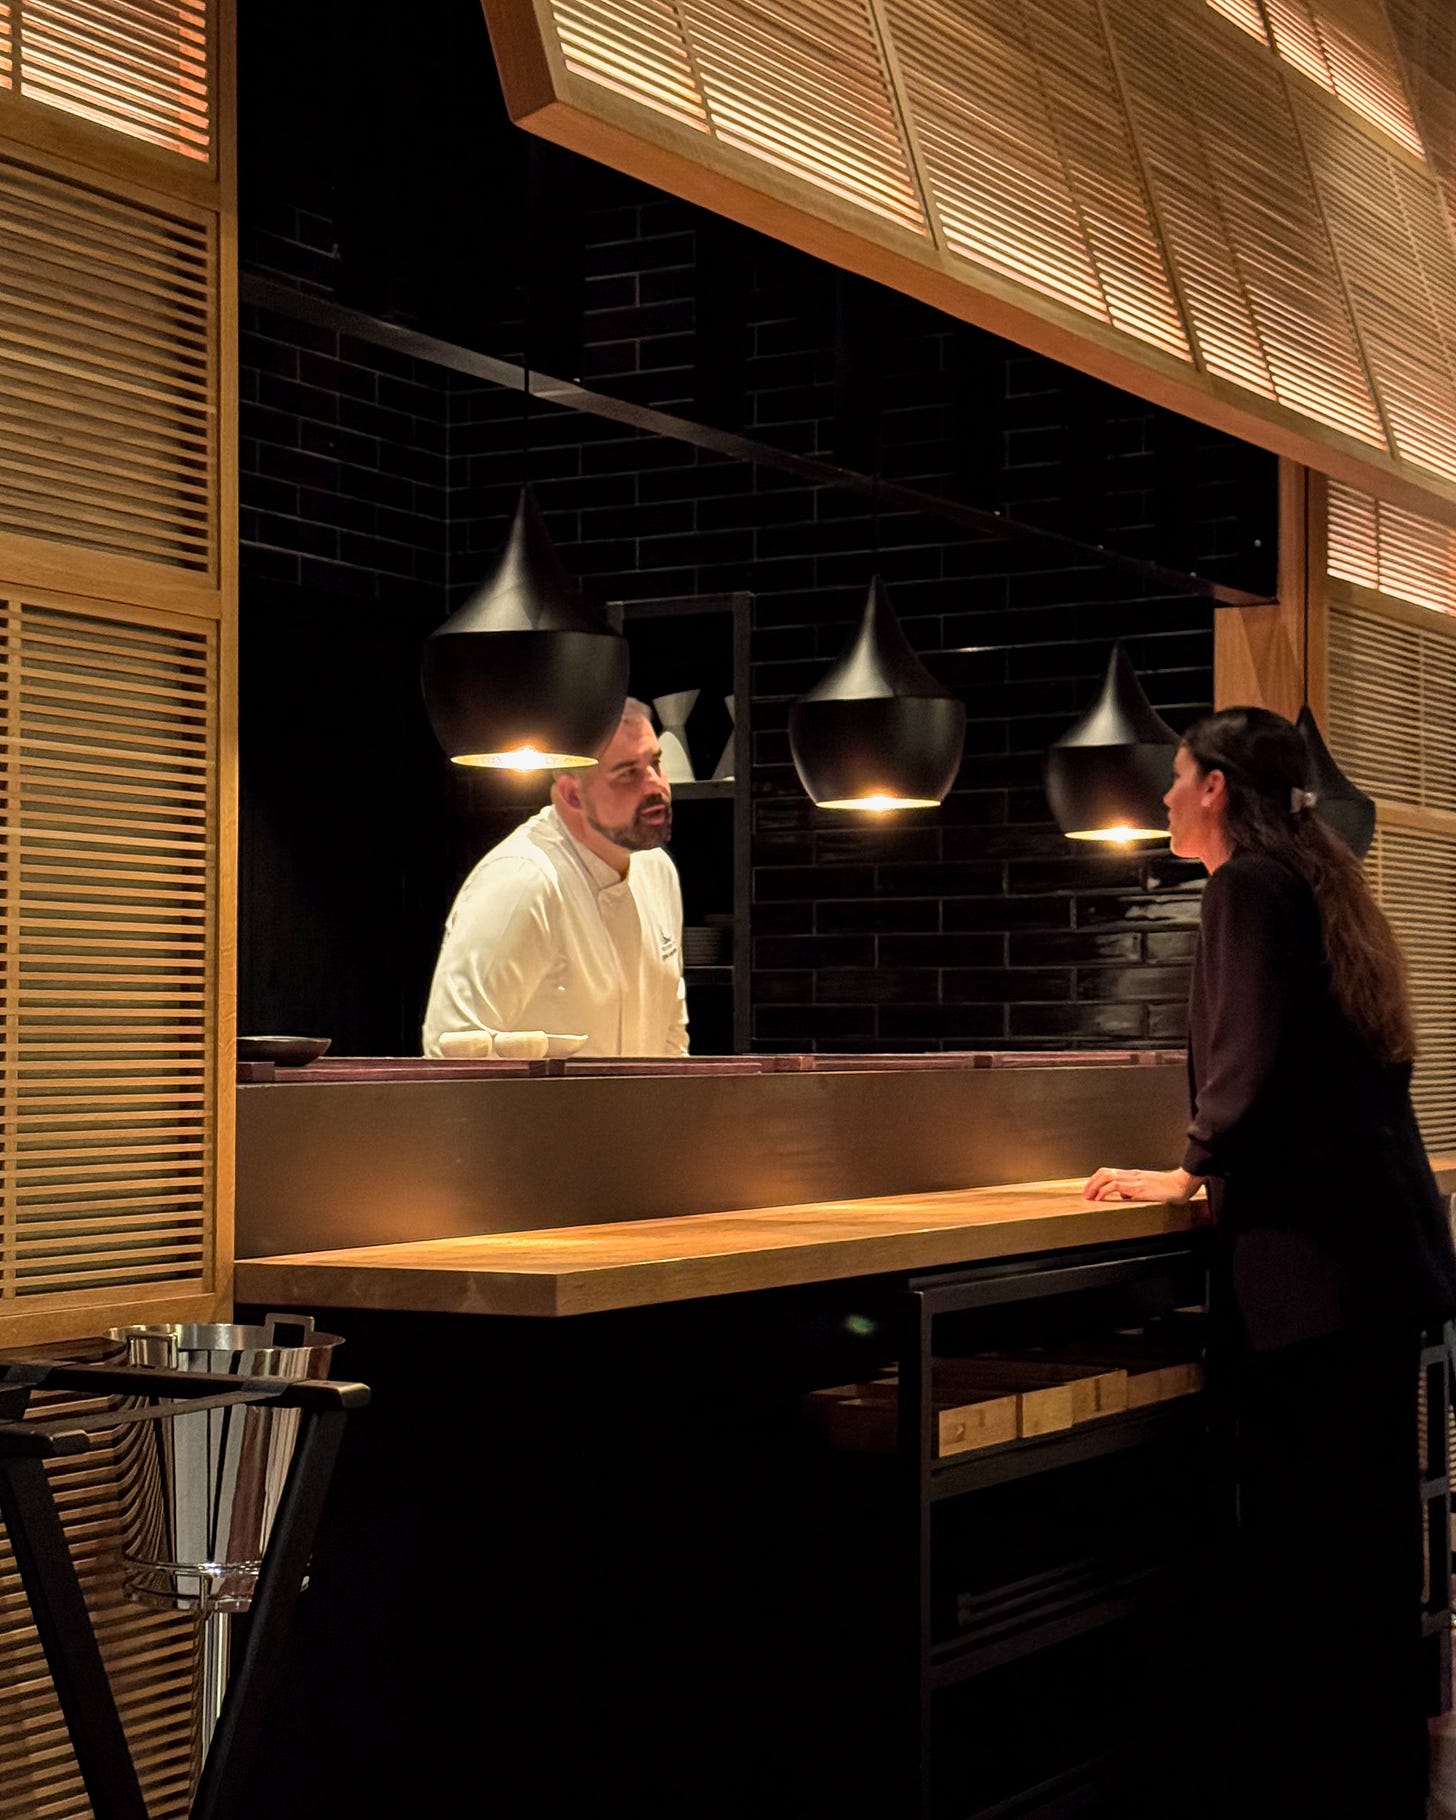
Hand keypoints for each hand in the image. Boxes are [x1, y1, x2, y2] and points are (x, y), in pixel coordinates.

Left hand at [1082, 1166, 1200, 1204]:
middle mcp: (1131, 1174)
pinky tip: (1100, 1199)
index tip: (1090, 1190)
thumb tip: (1123, 1197)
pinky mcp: (1137, 1187)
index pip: (1109, 1172)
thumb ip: (1135, 1191)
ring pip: (1106, 1177)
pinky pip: (1115, 1186)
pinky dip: (1104, 1191)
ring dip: (1094, 1187)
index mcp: (1133, 1175)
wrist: (1181, 1185)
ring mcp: (1134, 1179)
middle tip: (1085, 1195)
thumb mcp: (1148, 1190)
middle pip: (1104, 1172)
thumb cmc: (1168, 1188)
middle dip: (1091, 1183)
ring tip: (1089, 1197)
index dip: (1096, 1180)